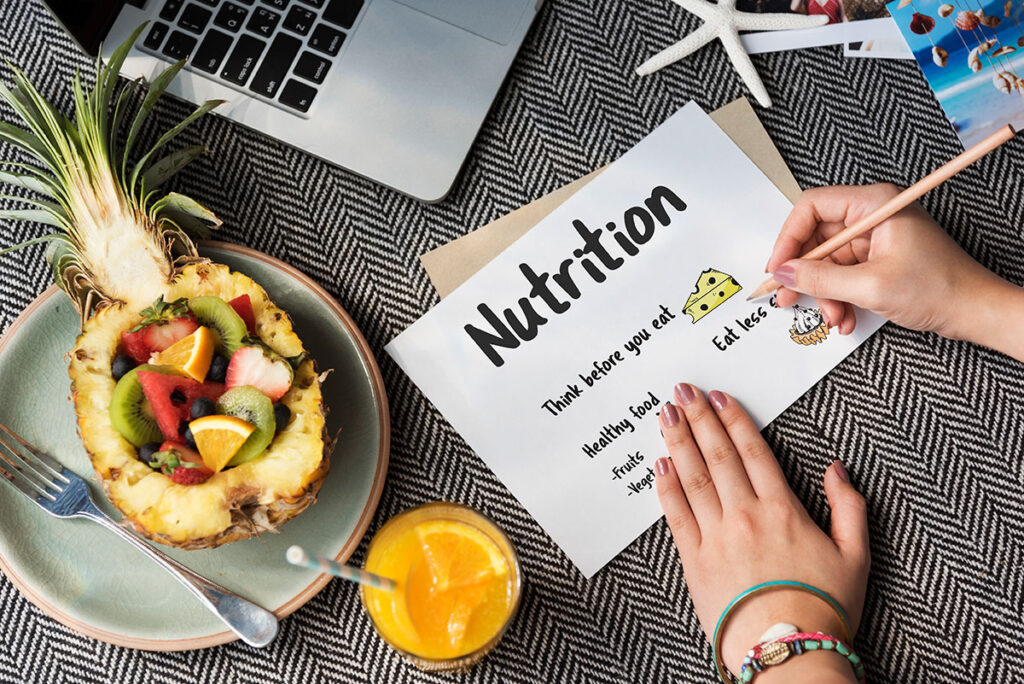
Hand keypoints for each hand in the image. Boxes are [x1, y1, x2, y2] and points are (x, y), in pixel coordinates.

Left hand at [655, 384, 868, 679]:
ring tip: (665, 414)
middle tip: (683, 390)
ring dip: (677, 442)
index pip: (753, 452)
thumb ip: (849, 507)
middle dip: (698, 418)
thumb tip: (836, 469)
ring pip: (692, 478)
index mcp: (782, 510)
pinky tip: (659, 464)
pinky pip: (676, 514)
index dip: (734, 419)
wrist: (789, 653)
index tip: (719, 396)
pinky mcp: (694, 560)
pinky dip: (666, 486)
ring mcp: (715, 537)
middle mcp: (745, 516)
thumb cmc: (824, 609)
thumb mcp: (856, 556)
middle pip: (717, 456)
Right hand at [766, 184, 1022, 348]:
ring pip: (827, 262)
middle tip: (788, 297)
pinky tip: (844, 316)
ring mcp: (875, 237)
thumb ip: (820, 279)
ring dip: (824, 293)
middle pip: (816, 237)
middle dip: (806, 274)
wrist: (975, 311)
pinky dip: (838, 297)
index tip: (778, 267)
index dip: (789, 238)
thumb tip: (784, 273)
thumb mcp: (870, 286)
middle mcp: (872, 215)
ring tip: (833, 316)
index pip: (812, 207)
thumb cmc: (942, 288)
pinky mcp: (877, 258)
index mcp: (874, 203)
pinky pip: (842, 275)